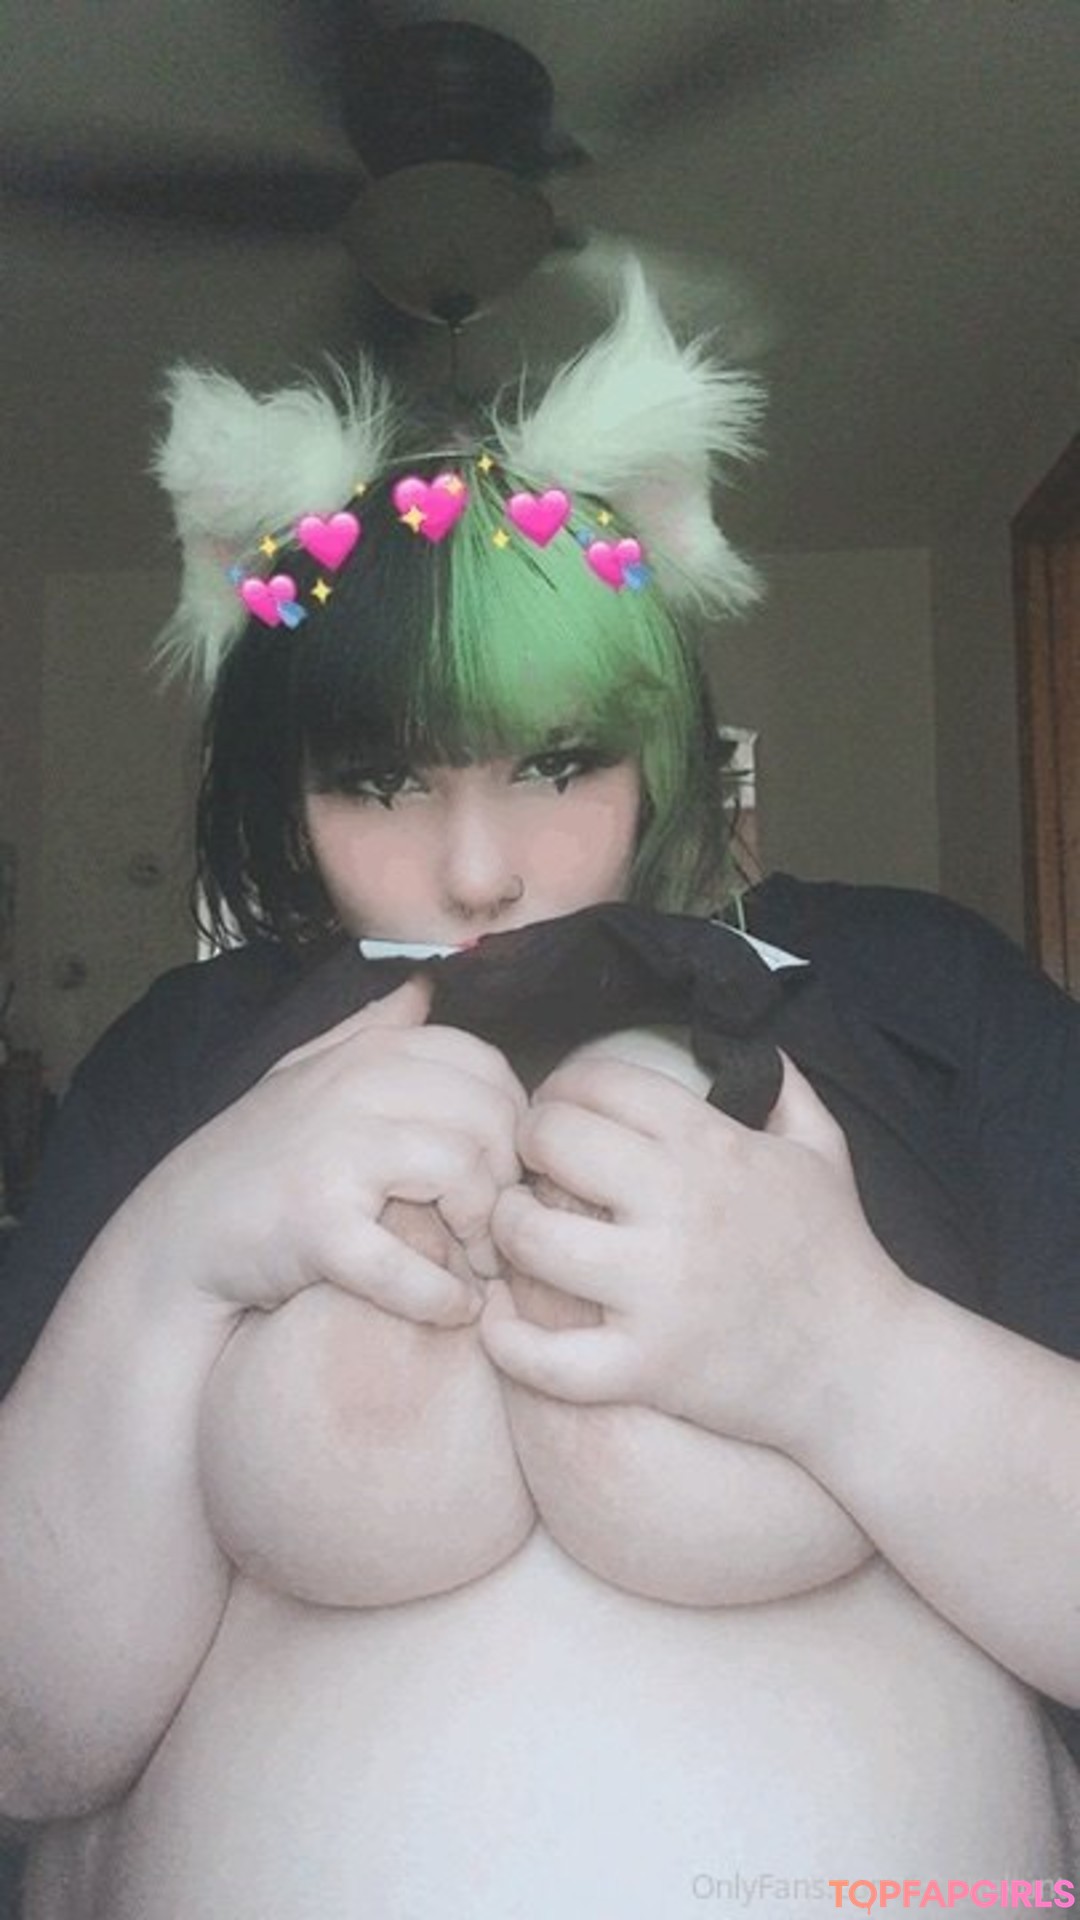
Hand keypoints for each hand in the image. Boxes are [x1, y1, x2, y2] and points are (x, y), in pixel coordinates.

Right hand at [158, 977, 526, 1327]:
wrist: (175, 1239)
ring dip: (484, 1232)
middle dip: (507, 1178)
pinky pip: (410, 1263)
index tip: (502, 1168)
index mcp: (364, 1053)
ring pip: (464, 1172)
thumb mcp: (303, 1073)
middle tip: (495, 1226)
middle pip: (489, 1118)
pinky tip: (451, 1307)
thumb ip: (367, 1030)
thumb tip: (425, 986)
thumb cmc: (253, 1161)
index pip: (484, 1065)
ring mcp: (334, 1154)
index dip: (512, 1119)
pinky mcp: (318, 1227)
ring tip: (474, 1263)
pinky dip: (441, 1295)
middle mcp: (353, 1089)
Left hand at [481, 1051, 906, 1449]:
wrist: (866, 1369)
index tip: (559, 1110)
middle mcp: (682, 1210)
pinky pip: (546, 1356)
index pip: (600, 1083)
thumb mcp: (824, 1151)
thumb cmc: (838, 1255)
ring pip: (531, 1237)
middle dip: (526, 1144)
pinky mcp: (646, 1368)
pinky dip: (508, 1337)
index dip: (562, 1087)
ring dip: (508, 1227)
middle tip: (531, 1166)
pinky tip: (503, 1315)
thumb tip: (753, 1045)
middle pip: (552, 1142)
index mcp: (714, 1149)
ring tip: (518, 1230)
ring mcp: (660, 1293)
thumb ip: (785, 1087)